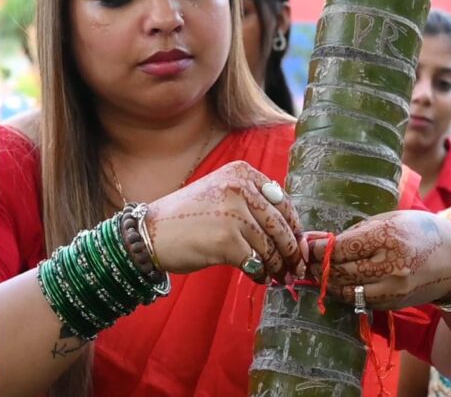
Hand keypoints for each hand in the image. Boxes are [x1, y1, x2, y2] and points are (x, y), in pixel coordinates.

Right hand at [145, 161, 306, 282]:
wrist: (151, 233)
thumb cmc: (187, 217)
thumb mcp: (220, 193)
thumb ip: (251, 202)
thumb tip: (290, 230)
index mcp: (241, 173)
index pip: (281, 200)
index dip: (293, 225)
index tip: (299, 243)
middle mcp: (239, 188)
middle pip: (280, 224)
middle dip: (292, 250)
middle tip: (297, 267)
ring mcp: (234, 214)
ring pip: (271, 246)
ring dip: (278, 265)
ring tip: (280, 275)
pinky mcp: (228, 241)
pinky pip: (257, 261)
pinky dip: (262, 273)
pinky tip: (260, 277)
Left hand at [305, 211, 450, 309]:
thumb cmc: (418, 231)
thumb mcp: (388, 220)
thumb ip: (354, 232)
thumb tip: (317, 240)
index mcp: (388, 237)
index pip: (342, 247)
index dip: (317, 249)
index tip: (304, 245)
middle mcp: (391, 264)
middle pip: (340, 270)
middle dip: (318, 266)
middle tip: (305, 260)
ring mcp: (393, 288)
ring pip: (346, 290)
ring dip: (327, 282)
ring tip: (317, 272)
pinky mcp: (393, 303)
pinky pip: (359, 300)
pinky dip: (343, 292)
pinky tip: (336, 283)